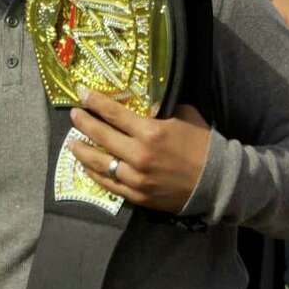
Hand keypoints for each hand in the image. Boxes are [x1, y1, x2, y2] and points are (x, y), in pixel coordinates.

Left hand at [69, 90, 210, 212]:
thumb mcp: (184, 115)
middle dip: (84, 122)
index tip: (82, 93)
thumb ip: (160, 109)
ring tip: (72, 142)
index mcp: (151, 131)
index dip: (95, 102)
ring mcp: (136, 178)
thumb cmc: (202, 143)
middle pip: (101, 136)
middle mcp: (139, 154)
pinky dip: (94, 174)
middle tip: (74, 114)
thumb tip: (143, 102)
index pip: (114, 113)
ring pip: (99, 163)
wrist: (217, 181)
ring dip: (82, 150)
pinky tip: (86, 166)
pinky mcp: (137, 195)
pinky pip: (108, 184)